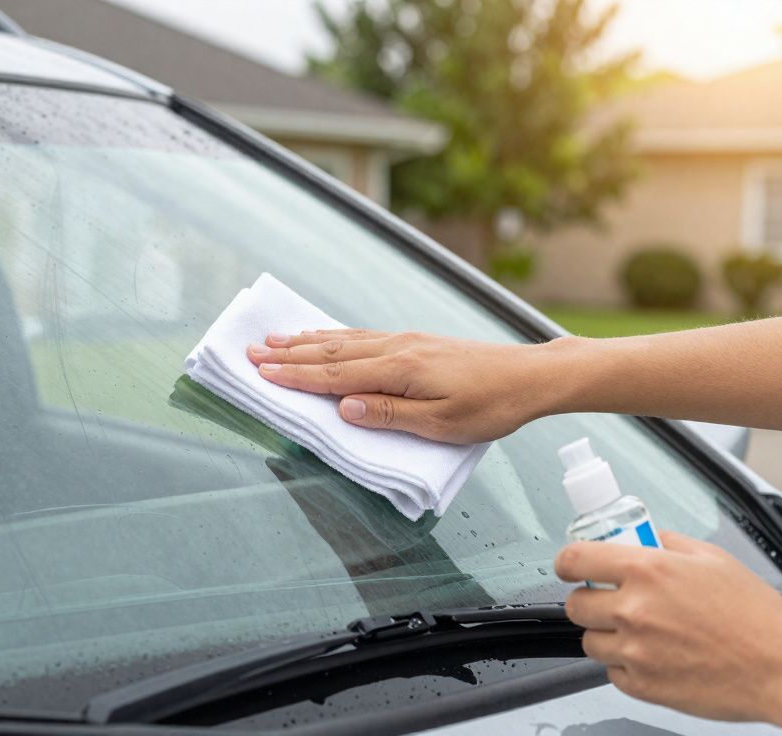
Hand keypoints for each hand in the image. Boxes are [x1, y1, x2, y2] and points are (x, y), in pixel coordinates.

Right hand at [245, 329, 566, 443]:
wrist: (530, 376)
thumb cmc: (491, 405)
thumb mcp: (442, 423)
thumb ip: (389, 414)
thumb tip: (343, 406)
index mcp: (399, 370)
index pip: (334, 374)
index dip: (294, 375)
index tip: (260, 372)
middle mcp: (396, 348)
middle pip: (330, 351)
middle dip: (288, 354)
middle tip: (250, 352)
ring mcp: (405, 341)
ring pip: (344, 340)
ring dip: (306, 341)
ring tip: (275, 339)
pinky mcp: (415, 341)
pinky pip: (362, 336)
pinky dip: (335, 336)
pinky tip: (324, 336)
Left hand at [555, 531, 781, 723]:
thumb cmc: (756, 616)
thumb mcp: (713, 558)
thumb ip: (667, 543)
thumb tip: (642, 537)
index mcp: (647, 570)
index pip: (573, 560)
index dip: (567, 563)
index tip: (571, 567)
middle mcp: (633, 610)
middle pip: (575, 604)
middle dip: (590, 600)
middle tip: (613, 601)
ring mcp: (635, 651)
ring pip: (589, 641)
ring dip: (606, 635)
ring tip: (641, 632)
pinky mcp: (642, 685)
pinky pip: (612, 672)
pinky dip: (626, 665)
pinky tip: (655, 656)